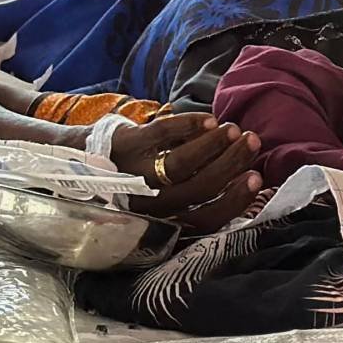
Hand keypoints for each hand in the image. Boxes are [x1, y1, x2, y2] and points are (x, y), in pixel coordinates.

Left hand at [112, 114, 262, 230]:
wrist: (84, 161)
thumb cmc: (138, 183)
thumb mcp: (163, 202)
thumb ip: (197, 197)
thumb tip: (246, 178)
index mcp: (163, 222)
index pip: (205, 220)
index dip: (234, 201)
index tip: (258, 178)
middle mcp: (148, 205)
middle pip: (197, 189)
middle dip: (230, 165)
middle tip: (252, 143)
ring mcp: (134, 175)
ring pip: (180, 165)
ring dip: (213, 146)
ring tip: (235, 130)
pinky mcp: (125, 146)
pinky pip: (162, 134)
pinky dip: (189, 126)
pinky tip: (209, 120)